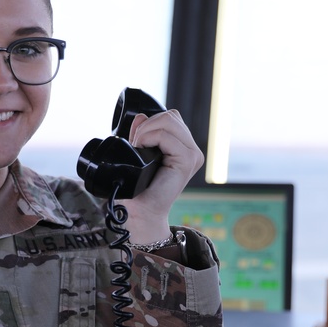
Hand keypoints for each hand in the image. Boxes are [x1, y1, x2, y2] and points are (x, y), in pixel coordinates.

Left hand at [124, 109, 203, 243]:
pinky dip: (149, 138)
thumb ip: (142, 132)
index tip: (135, 139)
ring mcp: (193, 155)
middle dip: (147, 124)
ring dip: (147, 130)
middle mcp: (192, 150)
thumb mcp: (139, 152)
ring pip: (169, 121)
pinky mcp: (187, 161)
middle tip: (134, 142)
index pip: (171, 117)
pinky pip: (166, 136)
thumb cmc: (139, 186)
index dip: (150, 122)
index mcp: (184, 146)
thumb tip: (140, 115)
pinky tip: (142, 150)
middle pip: (171, 116)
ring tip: (138, 146)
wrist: (141, 210)